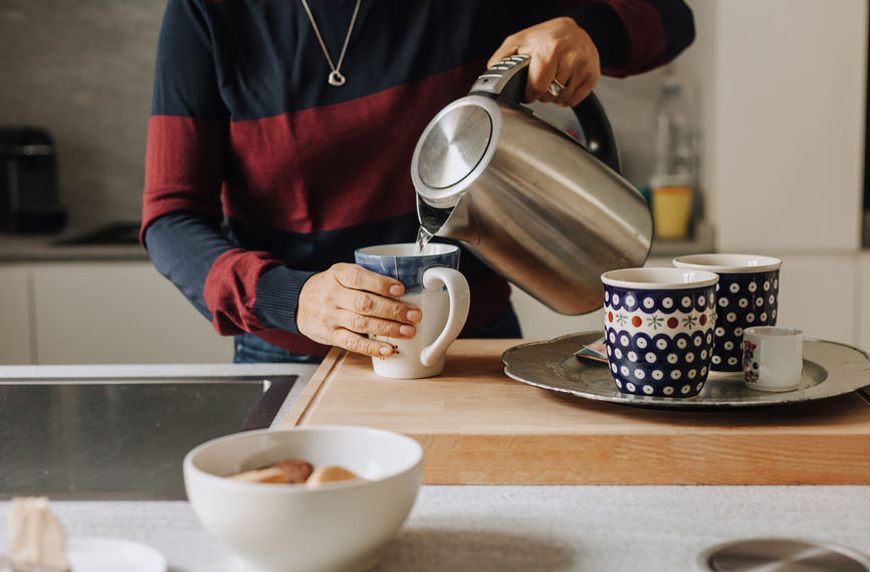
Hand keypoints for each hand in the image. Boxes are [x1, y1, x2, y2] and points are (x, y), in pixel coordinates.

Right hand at [296, 263, 421, 357]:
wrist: (298, 303)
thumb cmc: (330, 287)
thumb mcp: (343, 274)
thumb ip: (367, 278)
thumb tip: (405, 290)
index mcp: (338, 274)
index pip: (359, 277)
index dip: (380, 284)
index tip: (401, 288)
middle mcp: (333, 295)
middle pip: (365, 303)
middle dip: (393, 310)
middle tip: (414, 315)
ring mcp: (331, 317)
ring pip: (361, 324)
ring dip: (388, 329)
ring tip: (409, 332)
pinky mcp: (330, 336)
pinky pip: (352, 343)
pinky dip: (372, 348)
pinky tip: (388, 349)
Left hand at [488, 17, 599, 106]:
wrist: (571, 30)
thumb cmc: (543, 37)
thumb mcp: (516, 42)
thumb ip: (501, 60)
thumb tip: (491, 79)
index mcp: (550, 49)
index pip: (537, 88)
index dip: (528, 93)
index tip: (527, 90)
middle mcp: (570, 57)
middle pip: (549, 95)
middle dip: (541, 92)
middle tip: (542, 78)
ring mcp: (584, 66)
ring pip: (562, 99)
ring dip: (554, 95)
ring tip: (553, 78)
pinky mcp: (593, 75)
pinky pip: (574, 100)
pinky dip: (566, 96)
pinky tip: (563, 82)